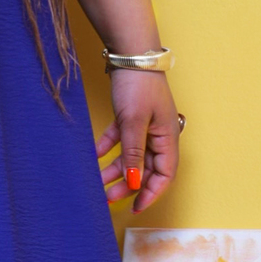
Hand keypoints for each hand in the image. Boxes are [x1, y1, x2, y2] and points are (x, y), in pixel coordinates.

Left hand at [96, 70, 180, 213]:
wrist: (130, 54)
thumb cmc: (138, 85)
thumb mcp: (134, 122)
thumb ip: (133, 153)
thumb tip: (134, 182)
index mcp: (168, 137)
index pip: (165, 175)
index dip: (151, 193)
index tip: (134, 207)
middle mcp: (159, 134)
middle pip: (146, 168)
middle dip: (128, 185)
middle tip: (108, 198)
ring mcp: (144, 125)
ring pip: (131, 155)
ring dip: (115, 169)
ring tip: (96, 182)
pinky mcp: (130, 116)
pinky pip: (119, 139)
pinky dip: (107, 148)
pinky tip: (92, 156)